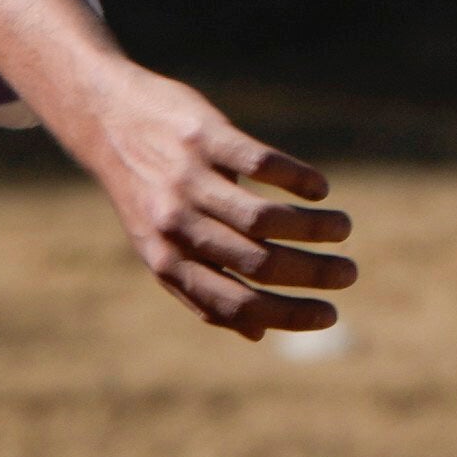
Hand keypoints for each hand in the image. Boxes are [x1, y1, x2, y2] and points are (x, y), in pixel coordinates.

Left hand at [0, 0, 354, 341]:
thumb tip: (258, 334)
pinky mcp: (204, 137)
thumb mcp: (161, 248)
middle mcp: (176, 227)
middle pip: (259, 263)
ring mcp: (189, 181)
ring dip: (314, 228)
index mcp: (168, 263)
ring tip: (342, 227)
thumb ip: (203, 288)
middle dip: (314, 274)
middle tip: (350, 273)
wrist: (106, 122)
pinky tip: (319, 188)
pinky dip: (298, 178)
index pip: (236, 304)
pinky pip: (261, 162)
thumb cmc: (146, 194)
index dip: (288, 314)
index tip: (330, 314)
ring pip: (264, 218)